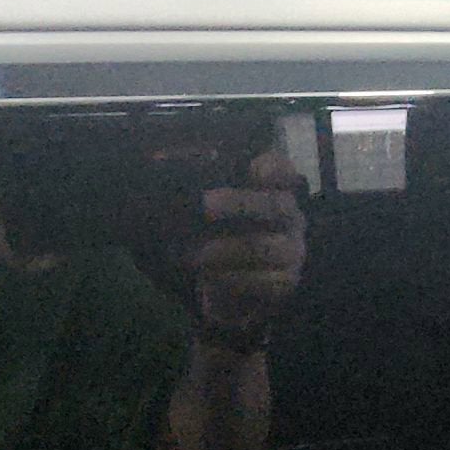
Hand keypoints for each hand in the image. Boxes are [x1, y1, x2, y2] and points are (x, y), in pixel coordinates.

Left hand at [185, 147, 306, 347]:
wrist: (224, 290)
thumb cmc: (215, 238)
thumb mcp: (203, 209)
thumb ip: (190, 184)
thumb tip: (158, 160)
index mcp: (273, 192)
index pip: (282, 170)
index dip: (272, 167)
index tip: (253, 168)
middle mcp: (289, 218)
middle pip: (274, 206)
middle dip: (239, 204)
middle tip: (205, 205)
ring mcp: (292, 251)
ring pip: (264, 247)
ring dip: (225, 250)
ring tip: (193, 255)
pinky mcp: (285, 283)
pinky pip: (263, 282)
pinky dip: (233, 280)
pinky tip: (210, 279)